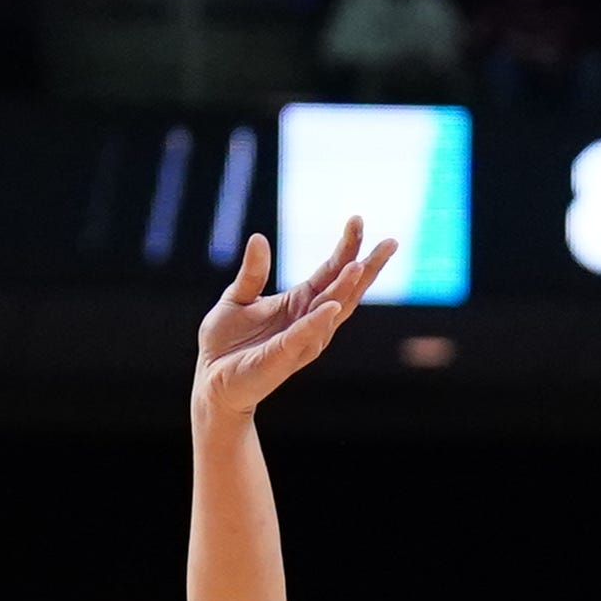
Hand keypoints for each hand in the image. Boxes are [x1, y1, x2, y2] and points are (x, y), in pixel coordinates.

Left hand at [189, 219, 392, 442]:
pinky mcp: (282, 357)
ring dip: (346, 290)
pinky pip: (303, 337)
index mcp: (300, 303)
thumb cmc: (225, 342)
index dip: (347, 247)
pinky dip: (317, 322)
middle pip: (345, 290)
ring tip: (360, 265)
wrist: (209, 380)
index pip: (331, 271)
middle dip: (367, 267)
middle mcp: (309, 321)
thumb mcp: (237, 297)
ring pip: (332, 312)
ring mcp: (300, 340)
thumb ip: (252, 273)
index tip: (358, 220)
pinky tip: (330, 306)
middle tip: (390, 242)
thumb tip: (258, 238)